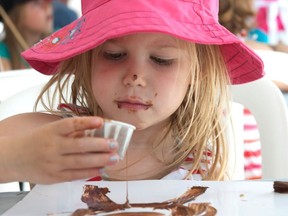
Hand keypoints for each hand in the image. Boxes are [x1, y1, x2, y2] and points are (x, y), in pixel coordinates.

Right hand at [3, 117, 118, 183]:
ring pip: (80, 162)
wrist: (14, 159)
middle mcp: (52, 146)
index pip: (70, 125)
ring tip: (114, 158)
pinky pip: (75, 174)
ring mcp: (53, 163)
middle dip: (99, 145)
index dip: (86, 122)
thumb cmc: (38, 141)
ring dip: (100, 160)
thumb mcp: (50, 131)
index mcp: (51, 131)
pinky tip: (102, 169)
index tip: (101, 121)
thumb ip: (71, 132)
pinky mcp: (54, 177)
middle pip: (79, 145)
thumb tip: (97, 130)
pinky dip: (90, 172)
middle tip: (114, 144)